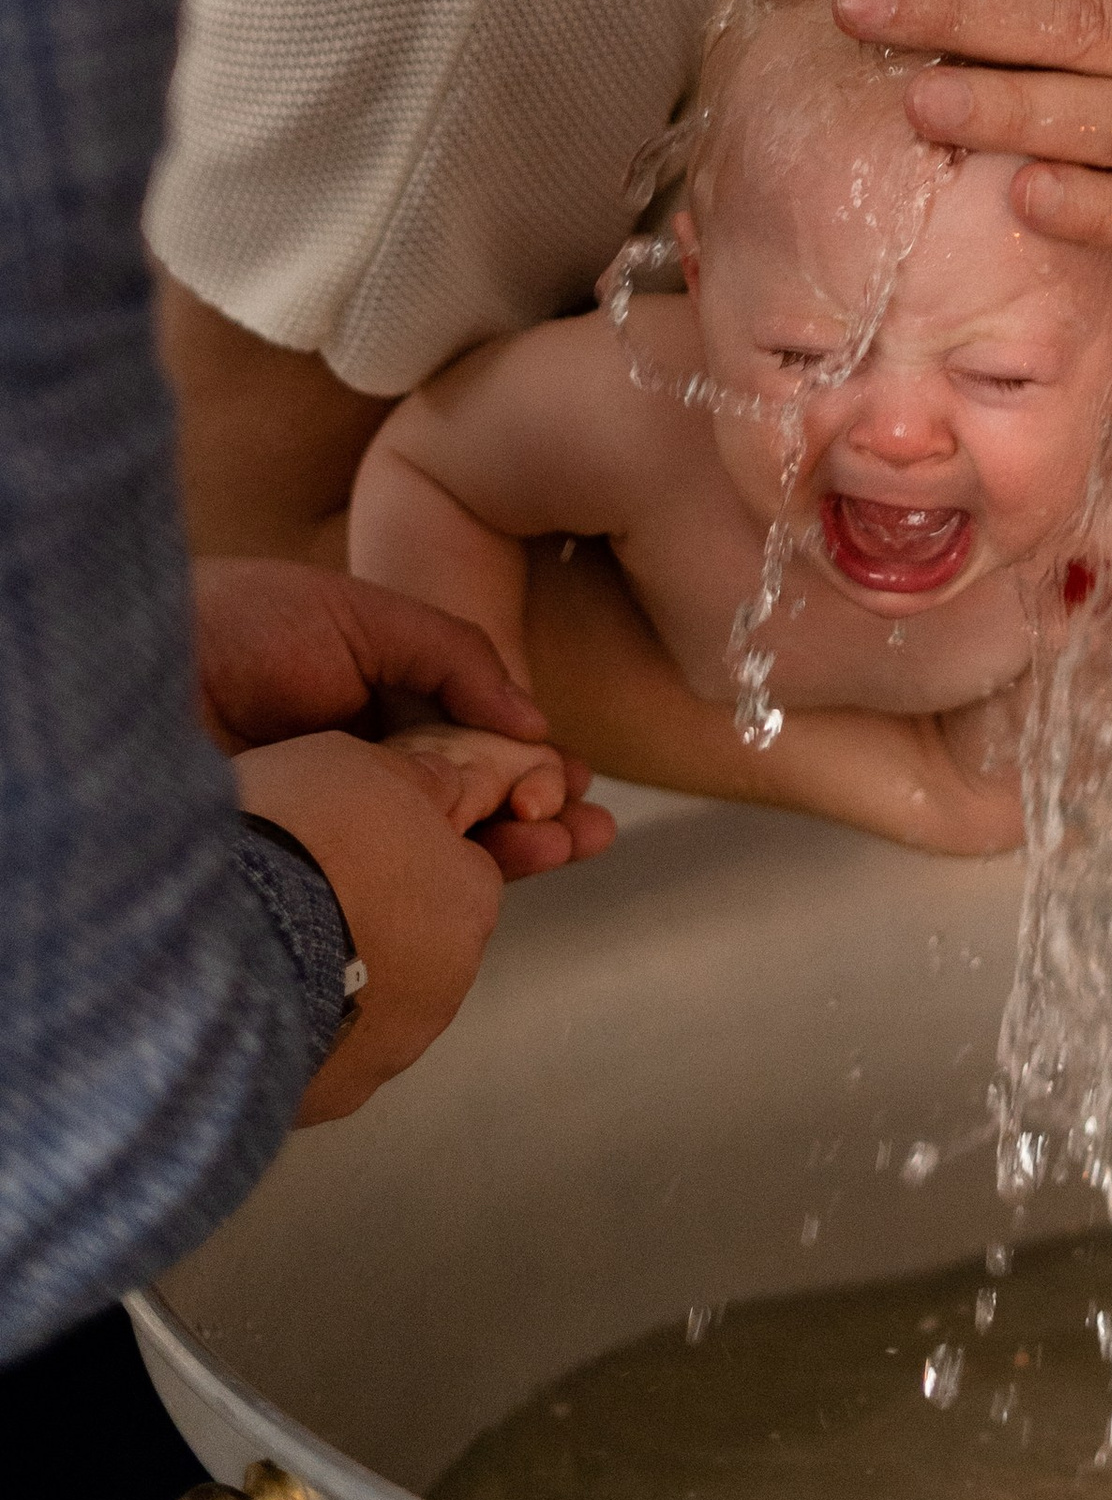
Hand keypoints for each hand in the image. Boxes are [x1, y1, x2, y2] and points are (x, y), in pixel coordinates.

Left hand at [197, 559, 610, 878]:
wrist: (132, 681)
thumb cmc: (235, 626)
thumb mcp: (358, 617)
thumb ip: (453, 656)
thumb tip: (534, 720)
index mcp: (379, 706)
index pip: (475, 744)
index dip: (531, 763)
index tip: (574, 779)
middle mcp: (367, 769)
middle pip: (472, 801)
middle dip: (540, 814)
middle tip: (591, 829)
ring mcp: (342, 820)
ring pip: (442, 845)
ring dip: (514, 850)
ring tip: (570, 849)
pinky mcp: (312, 865)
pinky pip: (393, 880)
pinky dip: (451, 882)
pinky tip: (496, 878)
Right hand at [229, 729, 509, 1123]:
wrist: (215, 936)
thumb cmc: (297, 842)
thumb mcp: (359, 765)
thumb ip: (411, 780)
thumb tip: (440, 784)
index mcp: (467, 899)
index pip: (457, 873)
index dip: (402, 854)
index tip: (350, 845)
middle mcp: (443, 985)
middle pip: (415, 944)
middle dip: (368, 922)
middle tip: (300, 891)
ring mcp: (386, 1050)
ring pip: (366, 1008)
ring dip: (329, 982)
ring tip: (261, 945)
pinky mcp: (327, 1097)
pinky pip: (316, 1059)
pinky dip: (290, 1033)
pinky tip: (243, 1002)